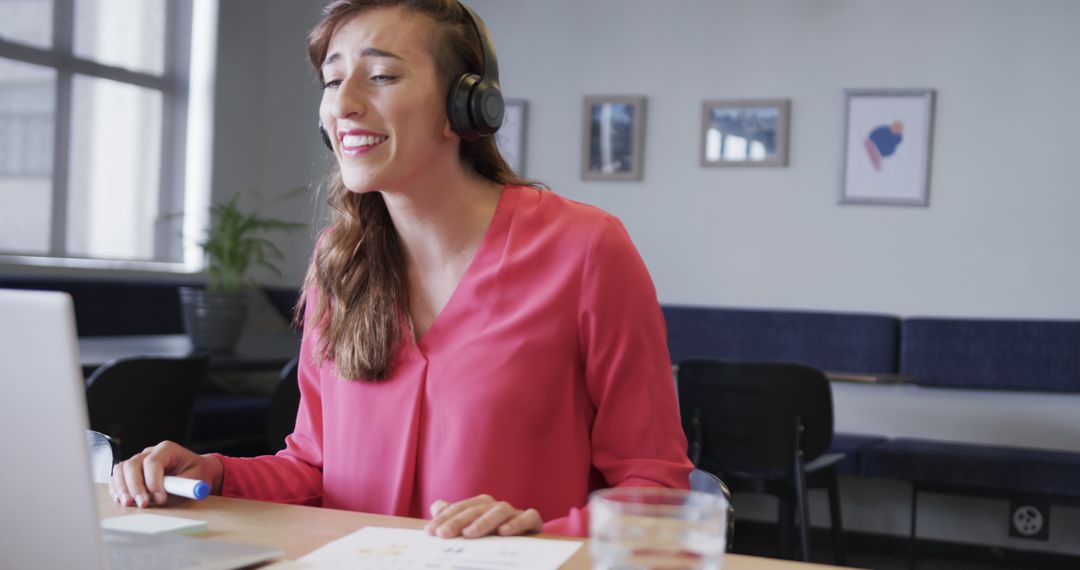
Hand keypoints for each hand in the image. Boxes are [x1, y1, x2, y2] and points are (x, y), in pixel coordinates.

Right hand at [109, 440, 223, 507]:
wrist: (196, 471)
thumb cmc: (196, 473)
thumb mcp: (195, 478)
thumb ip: (181, 485)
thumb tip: (164, 495)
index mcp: (167, 449)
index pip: (153, 462)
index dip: (153, 481)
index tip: (160, 498)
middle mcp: (150, 452)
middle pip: (132, 464)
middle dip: (136, 486)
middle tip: (143, 504)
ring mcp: (138, 460)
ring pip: (121, 470)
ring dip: (122, 488)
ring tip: (129, 504)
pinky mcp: (131, 472)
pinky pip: (117, 477)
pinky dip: (117, 489)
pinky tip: (122, 500)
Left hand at [425, 494, 542, 537]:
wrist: (528, 549)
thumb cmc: (496, 538)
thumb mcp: (473, 530)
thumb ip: (456, 519)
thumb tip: (436, 506)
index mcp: (482, 506)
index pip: (460, 508)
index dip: (445, 518)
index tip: (430, 531)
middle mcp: (497, 507)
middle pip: (477, 508)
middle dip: (458, 520)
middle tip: (443, 533)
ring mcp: (516, 513)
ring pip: (500, 510)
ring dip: (483, 521)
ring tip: (469, 533)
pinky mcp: (533, 521)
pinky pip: (528, 517)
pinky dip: (517, 523)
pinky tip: (503, 532)